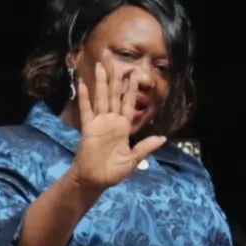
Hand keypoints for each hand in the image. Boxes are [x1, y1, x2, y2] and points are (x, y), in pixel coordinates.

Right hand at [69, 60, 164, 193]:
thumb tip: (162, 138)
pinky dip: (84, 98)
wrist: (95, 181)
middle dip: (116, 81)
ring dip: (101, 83)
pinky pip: (86, 110)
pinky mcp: (88, 129)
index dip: (131, 90)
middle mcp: (111, 122)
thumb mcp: (133, 160)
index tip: (135, 76)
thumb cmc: (113, 172)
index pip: (128, 105)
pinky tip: (83, 84)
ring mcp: (99, 123)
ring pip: (101, 99)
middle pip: (114, 97)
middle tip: (117, 64)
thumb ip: (145, 147)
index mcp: (123, 128)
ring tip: (100, 67)